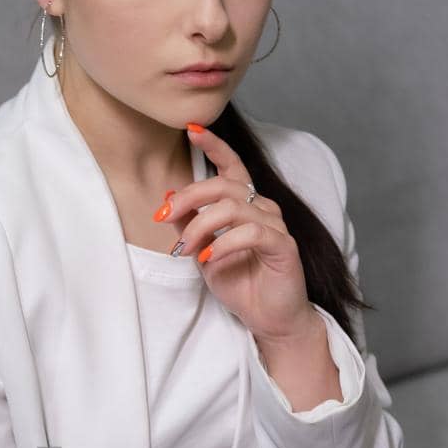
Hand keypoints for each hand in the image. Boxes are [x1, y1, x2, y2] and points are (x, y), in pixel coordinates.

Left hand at [155, 124, 312, 342]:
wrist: (269, 319)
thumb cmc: (241, 285)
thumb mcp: (203, 253)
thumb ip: (189, 226)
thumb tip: (168, 198)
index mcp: (246, 205)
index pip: (232, 166)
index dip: (214, 145)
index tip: (191, 128)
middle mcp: (263, 208)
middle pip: (223, 185)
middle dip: (189, 197)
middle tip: (164, 217)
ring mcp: (276, 225)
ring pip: (233, 207)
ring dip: (200, 226)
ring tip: (186, 250)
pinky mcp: (284, 245)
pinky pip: (251, 232)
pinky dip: (224, 243)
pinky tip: (209, 258)